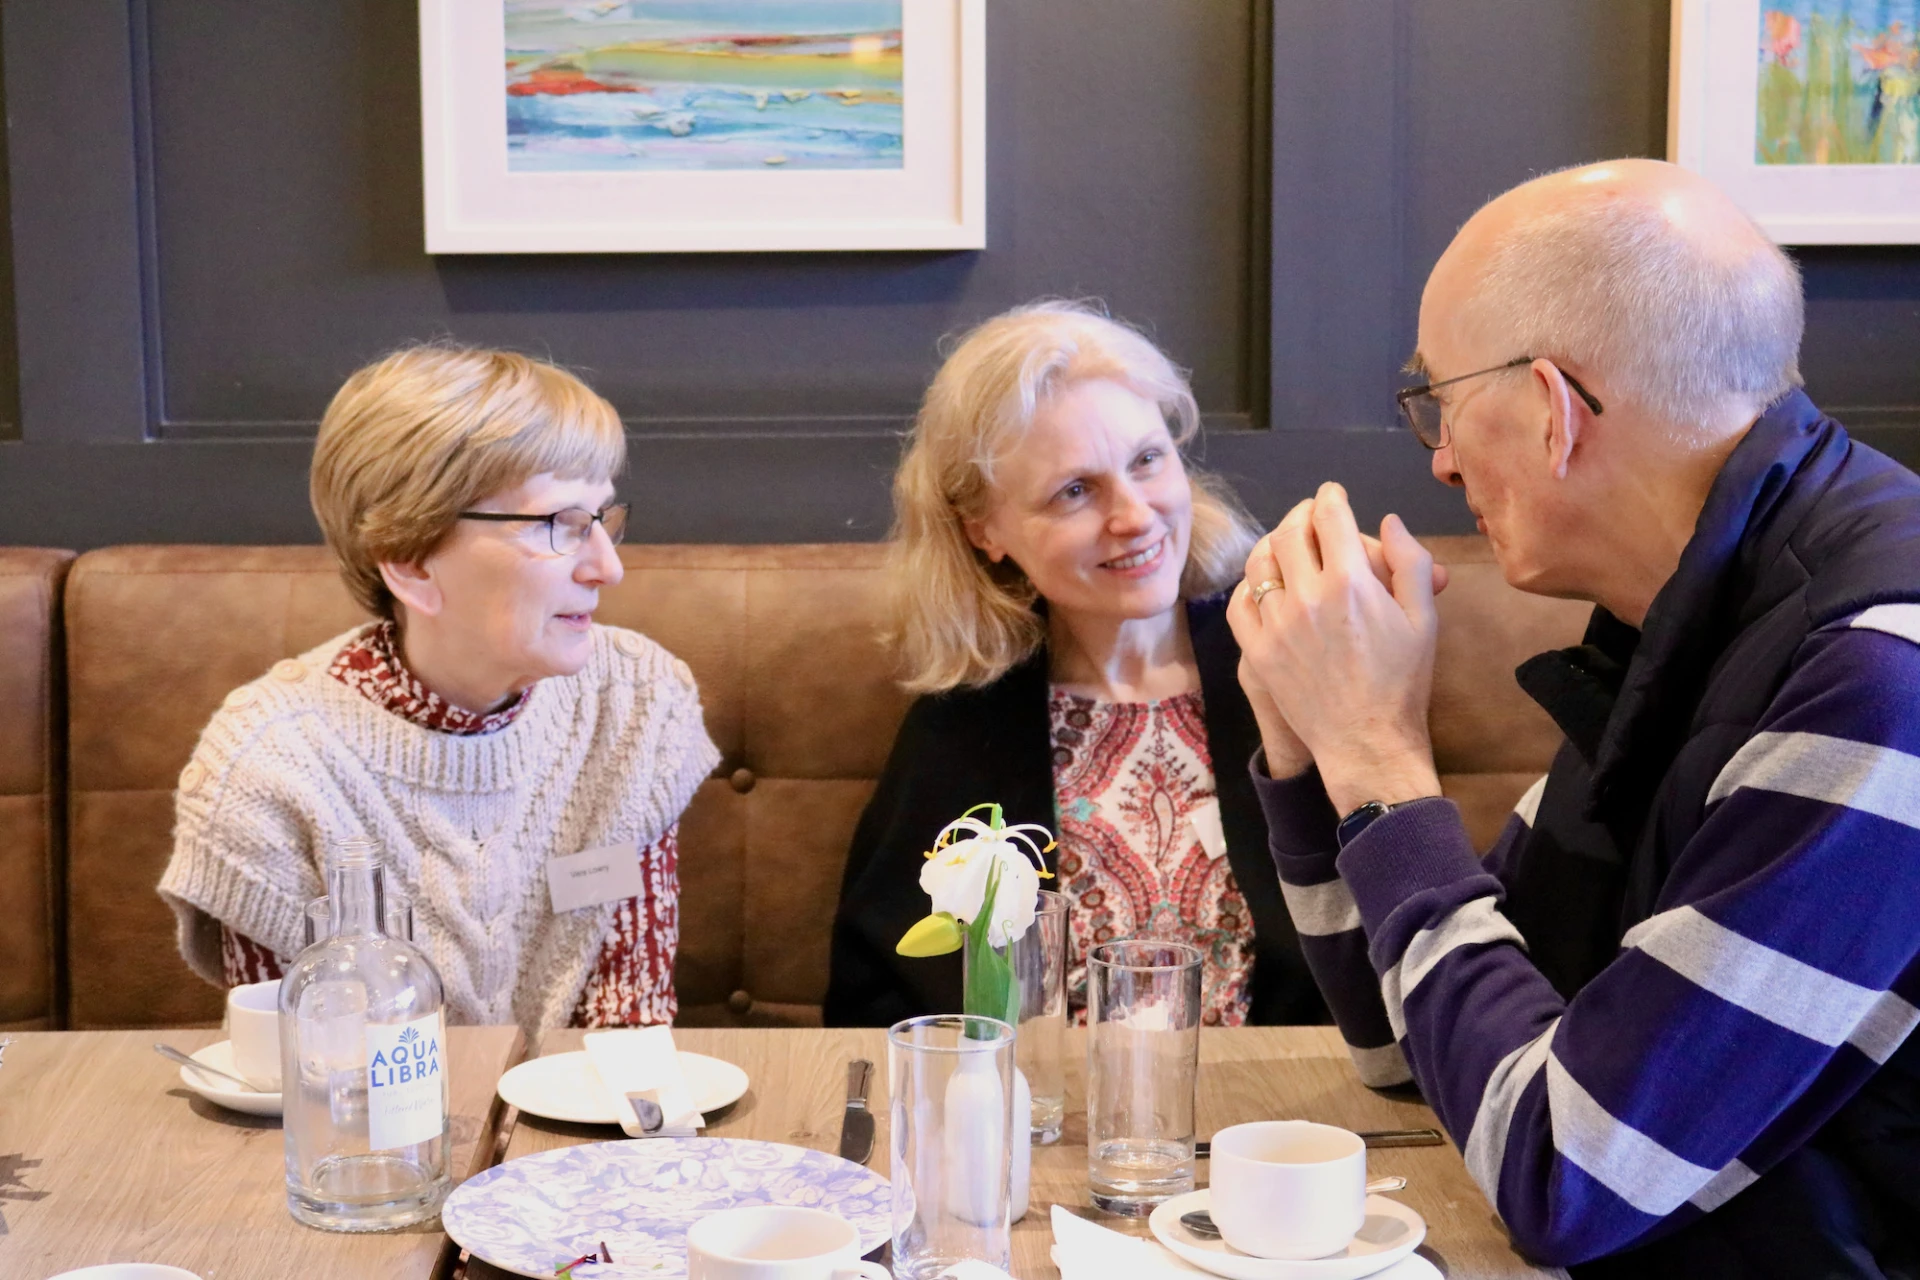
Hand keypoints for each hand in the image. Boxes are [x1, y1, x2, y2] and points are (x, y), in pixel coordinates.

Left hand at [1228, 483, 1442, 815]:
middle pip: (1290, 532)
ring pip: (1259, 562)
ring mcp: (1276, 625)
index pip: (1330, 517)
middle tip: (1310, 513)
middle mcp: (1307, 598)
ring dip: (1272, 544)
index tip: (1331, 494)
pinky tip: (1264, 583)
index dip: (1330, 497)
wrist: (1367, 741)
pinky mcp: (1257, 652)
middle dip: (1301, 514)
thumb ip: (1410, 561)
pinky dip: (1249, 585)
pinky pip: (1239, 603)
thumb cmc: (1403, 680)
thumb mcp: (1423, 617)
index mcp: (1351, 583)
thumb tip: (1387, 520)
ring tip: (1285, 542)